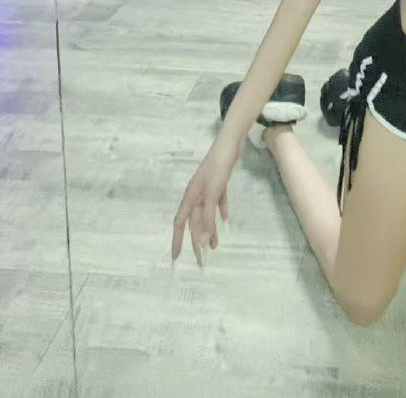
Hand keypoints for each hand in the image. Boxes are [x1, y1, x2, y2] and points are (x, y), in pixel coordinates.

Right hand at [171, 138, 235, 265]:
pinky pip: (218, 202)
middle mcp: (196, 194)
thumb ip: (207, 216)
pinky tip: (225, 220)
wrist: (230, 146)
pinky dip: (220, 211)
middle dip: (197, 241)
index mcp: (190, 197)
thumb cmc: (218, 168)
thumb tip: (204, 238)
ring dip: (210, 230)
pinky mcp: (219, 183)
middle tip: (202, 259)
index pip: (180, 224)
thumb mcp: (212, 194)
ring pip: (206, 215)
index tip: (175, 258)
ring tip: (215, 246)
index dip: (177, 241)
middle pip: (194, 223)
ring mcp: (207, 189)